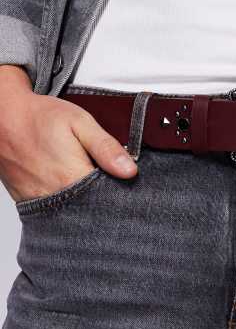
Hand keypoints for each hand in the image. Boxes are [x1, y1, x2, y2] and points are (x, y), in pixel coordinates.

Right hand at [0, 65, 137, 202]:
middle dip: (105, 198)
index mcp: (72, 178)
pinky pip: (56, 211)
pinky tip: (72, 187)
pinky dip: (68, 203)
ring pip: (75, 212)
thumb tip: (130, 171)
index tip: (127, 182)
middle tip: (107, 177)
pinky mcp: (30, 203)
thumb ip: (106, 148)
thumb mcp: (80, 123)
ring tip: (88, 180)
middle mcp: (56, 196)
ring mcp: (40, 202)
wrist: (3, 116)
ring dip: (87, 202)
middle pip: (93, 209)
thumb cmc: (41, 117)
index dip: (121, 192)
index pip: (110, 199)